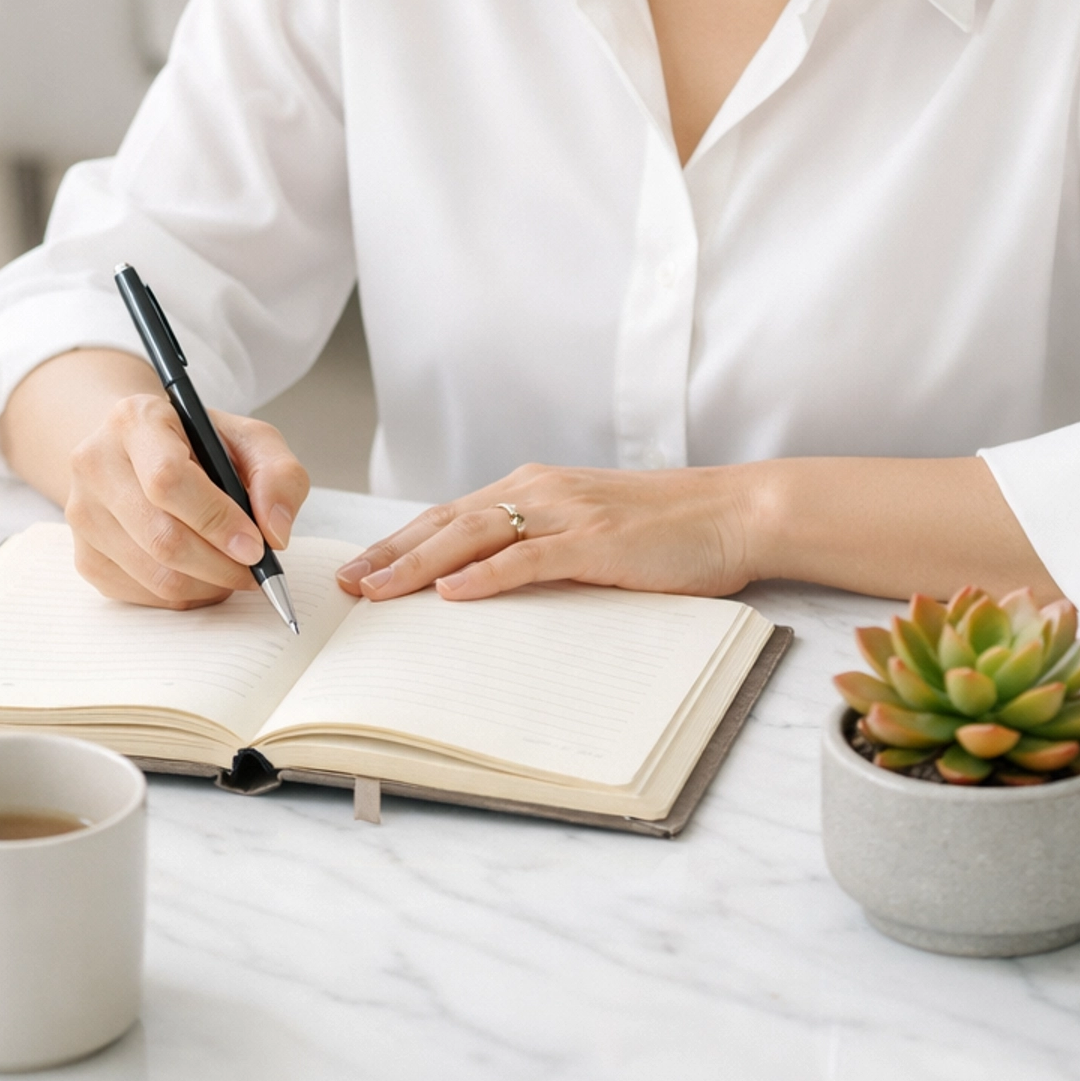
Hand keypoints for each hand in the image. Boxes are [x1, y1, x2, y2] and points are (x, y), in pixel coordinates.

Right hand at [65, 393, 309, 607]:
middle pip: (162, 537)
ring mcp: (82, 514)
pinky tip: (202, 575)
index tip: (256, 546)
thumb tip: (275, 532)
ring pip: (154, 575)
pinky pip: (142, 596)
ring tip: (233, 570)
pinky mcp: (84, 556)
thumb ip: (278, 474)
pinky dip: (185, 596)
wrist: (139, 452)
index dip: (217, 520)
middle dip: (221, 565)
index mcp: (135, 420)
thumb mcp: (249, 439)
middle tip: (255, 569)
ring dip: (208, 585)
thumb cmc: (198, 445)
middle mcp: (96, 463)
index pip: (168, 479)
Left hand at [334, 462, 763, 604]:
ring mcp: (567, 513)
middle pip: (447, 522)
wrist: (733, 511)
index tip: (358, 570)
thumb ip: (541, 547)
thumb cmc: (667, 529)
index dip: (399, 543)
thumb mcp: (590, 529)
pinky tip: (454, 592)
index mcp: (536, 488)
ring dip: (419, 564)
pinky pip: (530, 556)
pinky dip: (487, 574)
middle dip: (390, 554)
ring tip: (377, 590)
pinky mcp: (596, 540)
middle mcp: (541, 491)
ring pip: (474, 535)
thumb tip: (488, 583)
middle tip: (345, 584)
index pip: (450, 516)